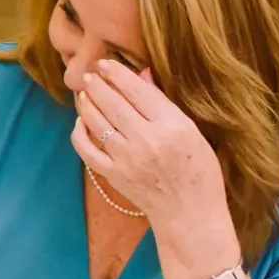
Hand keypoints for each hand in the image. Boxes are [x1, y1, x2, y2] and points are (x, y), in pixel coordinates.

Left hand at [70, 57, 227, 223]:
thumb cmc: (199, 172)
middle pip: (113, 102)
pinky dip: (79, 133)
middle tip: (89, 75)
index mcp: (173, 126)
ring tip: (84, 93)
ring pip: (98, 122)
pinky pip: (87, 150)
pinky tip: (80, 122)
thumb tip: (142, 74)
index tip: (106, 64)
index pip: (137, 90)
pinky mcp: (114, 175)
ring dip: (87, 104)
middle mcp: (148, 140)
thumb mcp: (193, 133)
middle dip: (97, 84)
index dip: (118, 73)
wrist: (191, 215)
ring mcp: (128, 159)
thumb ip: (164, 104)